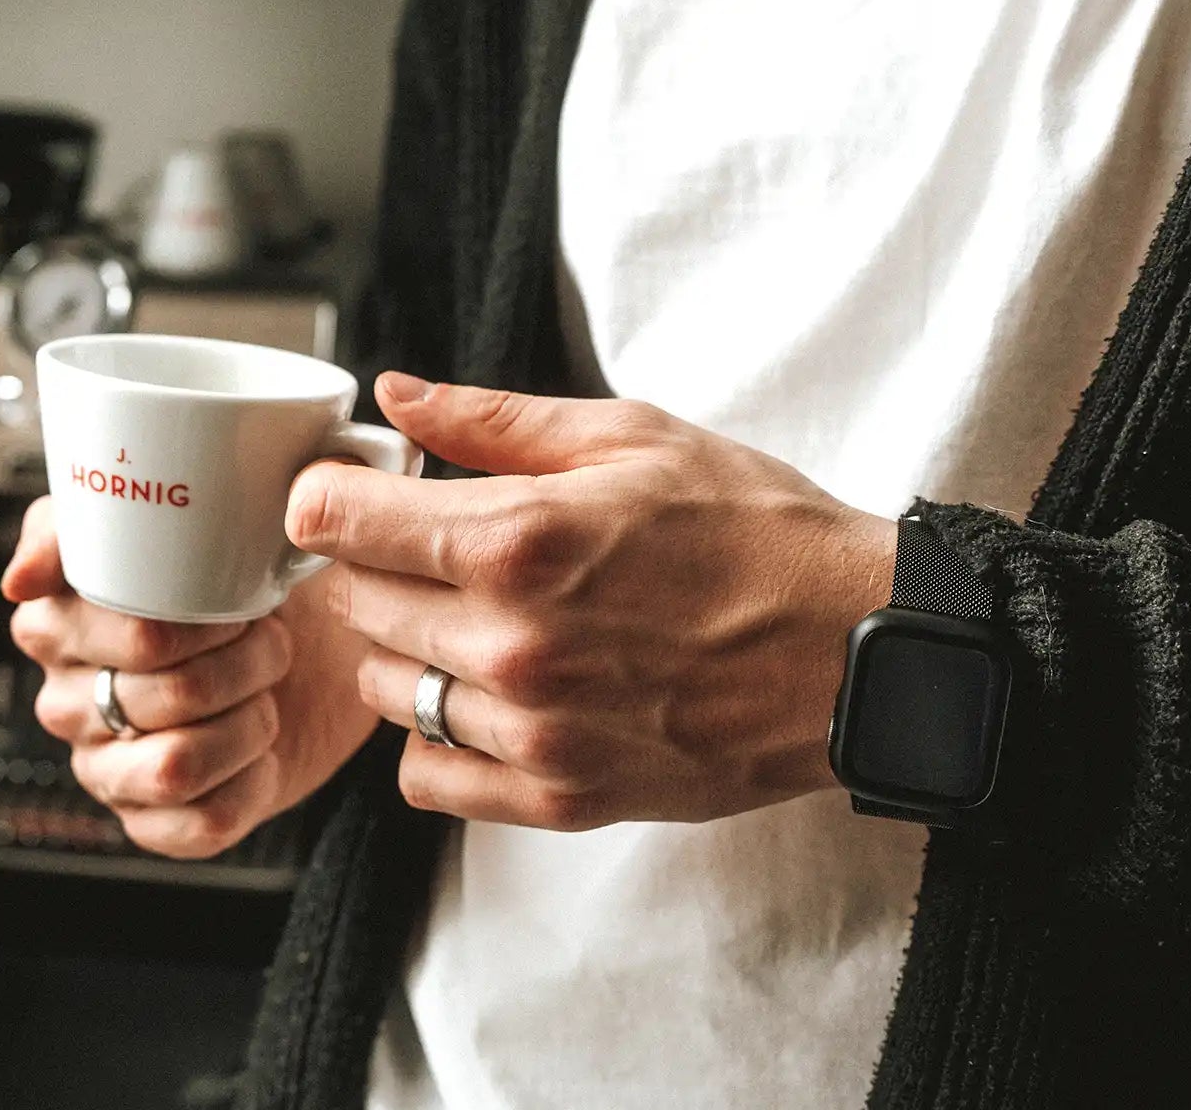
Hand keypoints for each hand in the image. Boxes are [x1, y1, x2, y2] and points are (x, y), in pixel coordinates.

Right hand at [3, 496, 379, 858]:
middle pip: (170, 695)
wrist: (300, 653)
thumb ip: (73, 527)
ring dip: (247, 724)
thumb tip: (17, 582)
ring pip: (178, 766)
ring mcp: (106, 769)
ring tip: (263, 693)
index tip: (232, 600)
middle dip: (243, 664)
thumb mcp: (154, 521)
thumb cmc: (220, 582)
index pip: (134, 636)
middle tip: (267, 640)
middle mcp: (68, 704)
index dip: (203, 622)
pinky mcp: (150, 823)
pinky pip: (201, 823)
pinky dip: (250, 783)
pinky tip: (259, 753)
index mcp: (54, 629)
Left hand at [289, 373, 893, 831]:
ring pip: (386, 688)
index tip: (351, 491)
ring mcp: (533, 730)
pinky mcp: (560, 797)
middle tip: (432, 547)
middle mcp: (512, 641)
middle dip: (376, 565)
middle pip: (355, 602)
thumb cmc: (758, 532)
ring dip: (407, 649)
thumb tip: (397, 393)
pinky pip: (428, 776)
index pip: (336, 521)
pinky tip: (486, 696)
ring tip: (476, 618)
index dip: (328, 496)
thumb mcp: (633, 437)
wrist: (862, 653)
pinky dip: (437, 739)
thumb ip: (494, 419)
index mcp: (520, 540)